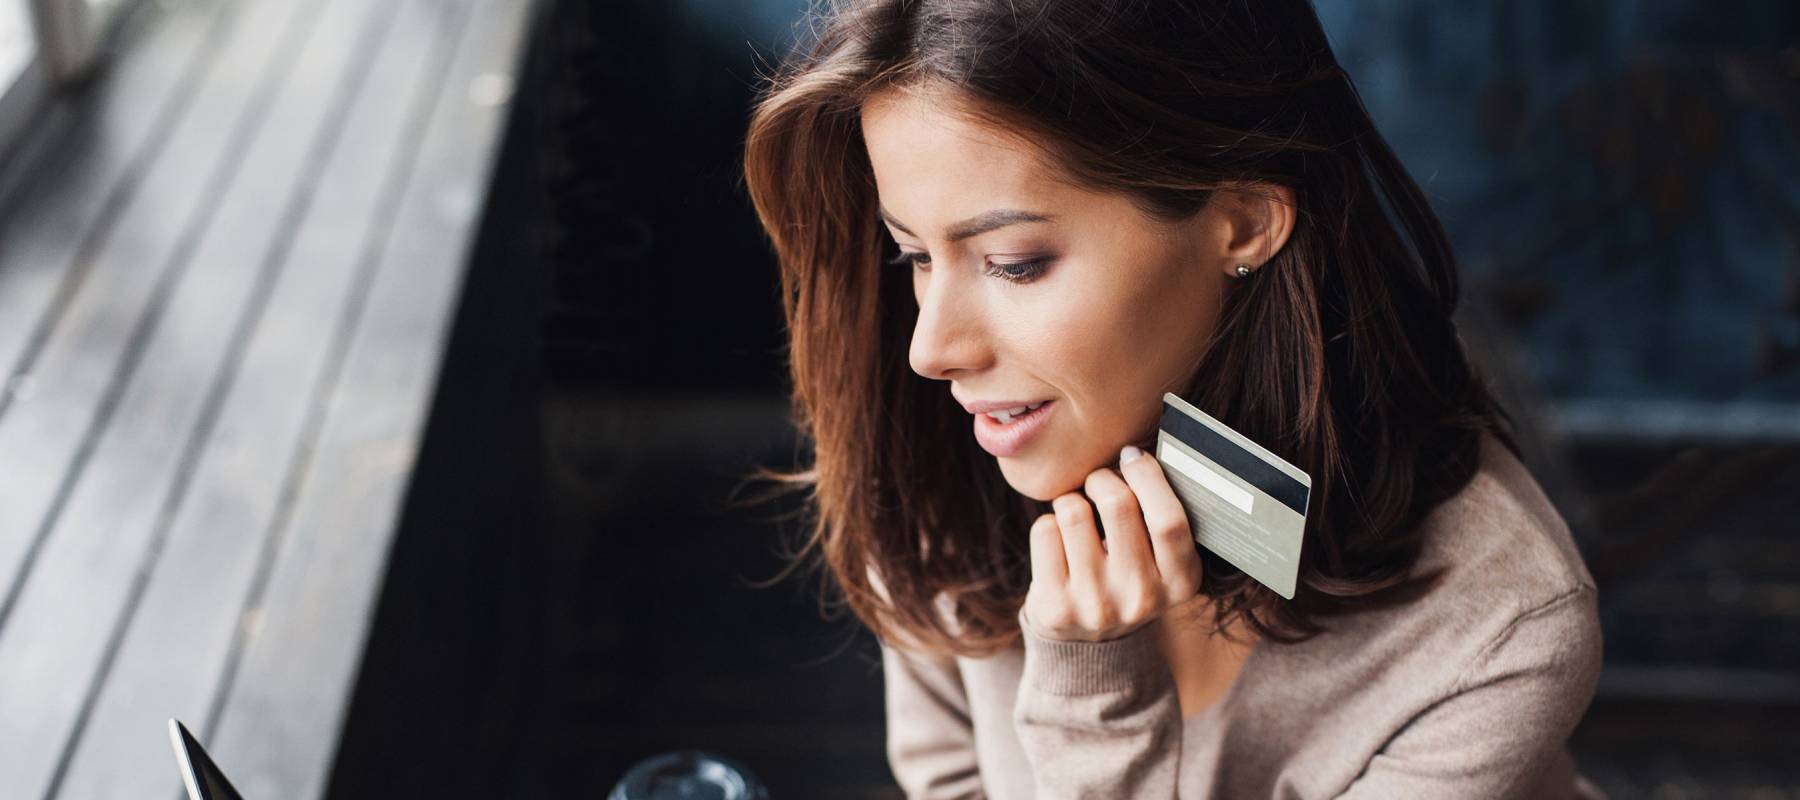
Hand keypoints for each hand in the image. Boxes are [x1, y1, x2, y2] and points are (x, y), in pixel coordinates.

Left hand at [1022, 445, 1205, 641]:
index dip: (1148, 477)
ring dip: (1071, 499)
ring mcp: (1096, 605)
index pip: (1170, 520)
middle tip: (1098, 481)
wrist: (1091, 644)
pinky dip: (1049, 524)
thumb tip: (1136, 452)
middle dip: (1102, 478)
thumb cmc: (1130, 576)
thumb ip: (1161, 515)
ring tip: (1076, 514)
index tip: (1131, 455)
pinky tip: (1059, 542)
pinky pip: (1045, 530)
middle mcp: (1142, 598)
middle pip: (1118, 505)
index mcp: (1181, 582)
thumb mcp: (1163, 560)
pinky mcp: (1056, 607)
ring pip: (1074, 511)